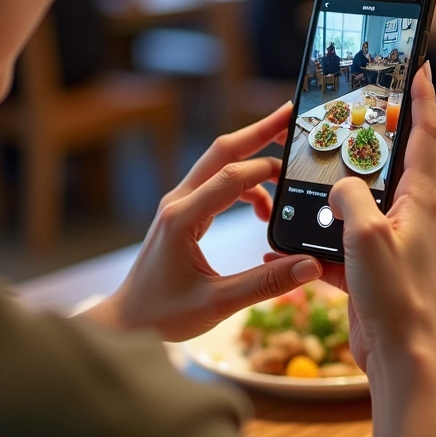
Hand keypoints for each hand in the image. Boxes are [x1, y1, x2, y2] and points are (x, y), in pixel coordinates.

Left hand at [90, 104, 323, 341]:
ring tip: (286, 174)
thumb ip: (266, 284)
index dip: (266, 168)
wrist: (126, 321)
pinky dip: (244, 186)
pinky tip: (263, 210)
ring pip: (219, 163)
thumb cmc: (162, 315)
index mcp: (182, 219)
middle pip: (222, 151)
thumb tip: (309, 266)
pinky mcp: (181, 212)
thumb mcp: (218, 305)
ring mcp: (178, 204)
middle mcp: (178, 202)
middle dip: (259, 131)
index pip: (230, 178)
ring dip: (253, 160)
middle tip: (291, 115)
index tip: (297, 168)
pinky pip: (216, 184)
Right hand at [266, 61, 435, 371]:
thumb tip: (339, 185)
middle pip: (388, 163)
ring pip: (357, 204)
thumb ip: (350, 197)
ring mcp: (389, 241)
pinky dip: (313, 245)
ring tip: (306, 178)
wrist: (399, 357)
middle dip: (368, 138)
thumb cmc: (394, 296)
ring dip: (331, 195)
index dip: (423, 96)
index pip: (425, 133)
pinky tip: (284, 249)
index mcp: (419, 199)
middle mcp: (409, 215)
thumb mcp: (367, 235)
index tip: (421, 66)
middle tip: (349, 111)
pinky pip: (338, 245)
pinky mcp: (370, 268)